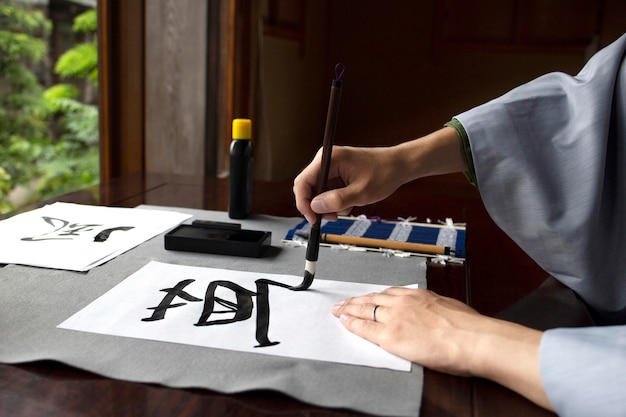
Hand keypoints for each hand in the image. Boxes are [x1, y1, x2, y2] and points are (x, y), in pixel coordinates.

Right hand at [293, 127, 466, 223]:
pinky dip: (334, 201)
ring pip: (316, 192)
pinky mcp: (335, 173)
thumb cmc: (384, 174)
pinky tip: (349, 203)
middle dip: (317, 206)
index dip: (303, 203)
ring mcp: (330, 166)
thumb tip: (315, 207)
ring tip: (346, 209)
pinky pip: (326, 191)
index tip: (312, 219)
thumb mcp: (361, 193)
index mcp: (330, 159)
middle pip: (307, 188)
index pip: (303, 182)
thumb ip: (337, 200)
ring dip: (328, 205)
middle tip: (332, 218)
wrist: (399, 166)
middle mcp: (326, 160)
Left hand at [332, 287, 552, 410]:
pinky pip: (366, 328)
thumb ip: (435, 308)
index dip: (374, 296)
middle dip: (356, 300)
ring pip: (365, 310)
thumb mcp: (450, 308)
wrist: (472, 339)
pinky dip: (353, 324)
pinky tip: (345, 322)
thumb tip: (434, 313)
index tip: (366, 297)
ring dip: (349, 309)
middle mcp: (403, 303)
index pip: (389, 293)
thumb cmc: (468, 327)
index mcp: (418, 296)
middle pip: (372, 299)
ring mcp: (395, 318)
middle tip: (343, 302)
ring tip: (338, 311)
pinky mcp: (391, 336)